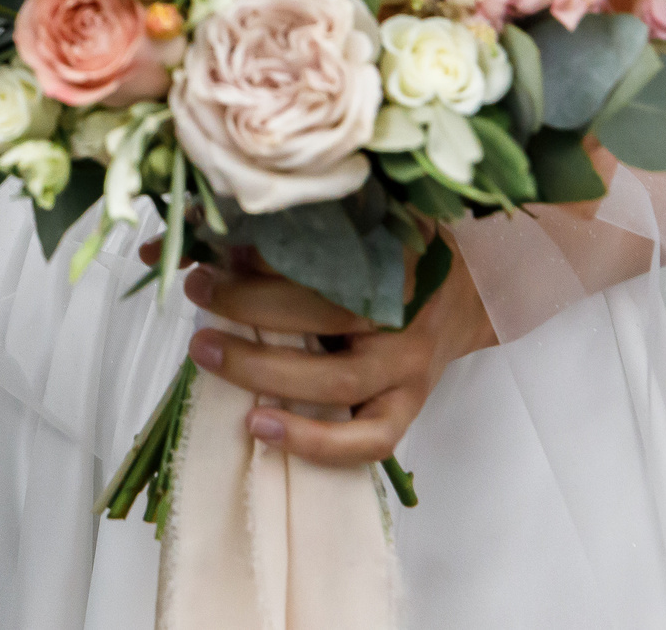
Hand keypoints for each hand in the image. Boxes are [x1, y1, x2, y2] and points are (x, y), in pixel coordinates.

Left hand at [179, 242, 496, 466]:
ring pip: (336, 381)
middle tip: (199, 289)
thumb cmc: (395, 257)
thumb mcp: (362, 225)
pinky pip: (368, 440)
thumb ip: (303, 223)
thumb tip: (206, 228)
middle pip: (324, 314)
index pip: (327, 254)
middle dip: (249, 303)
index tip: (217, 245)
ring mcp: (406, 367)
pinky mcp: (407, 409)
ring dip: (264, 372)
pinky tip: (260, 428)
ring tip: (207, 353)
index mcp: (391, 260)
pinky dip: (314, 443)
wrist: (466, 296)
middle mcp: (401, 315)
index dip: (266, 252)